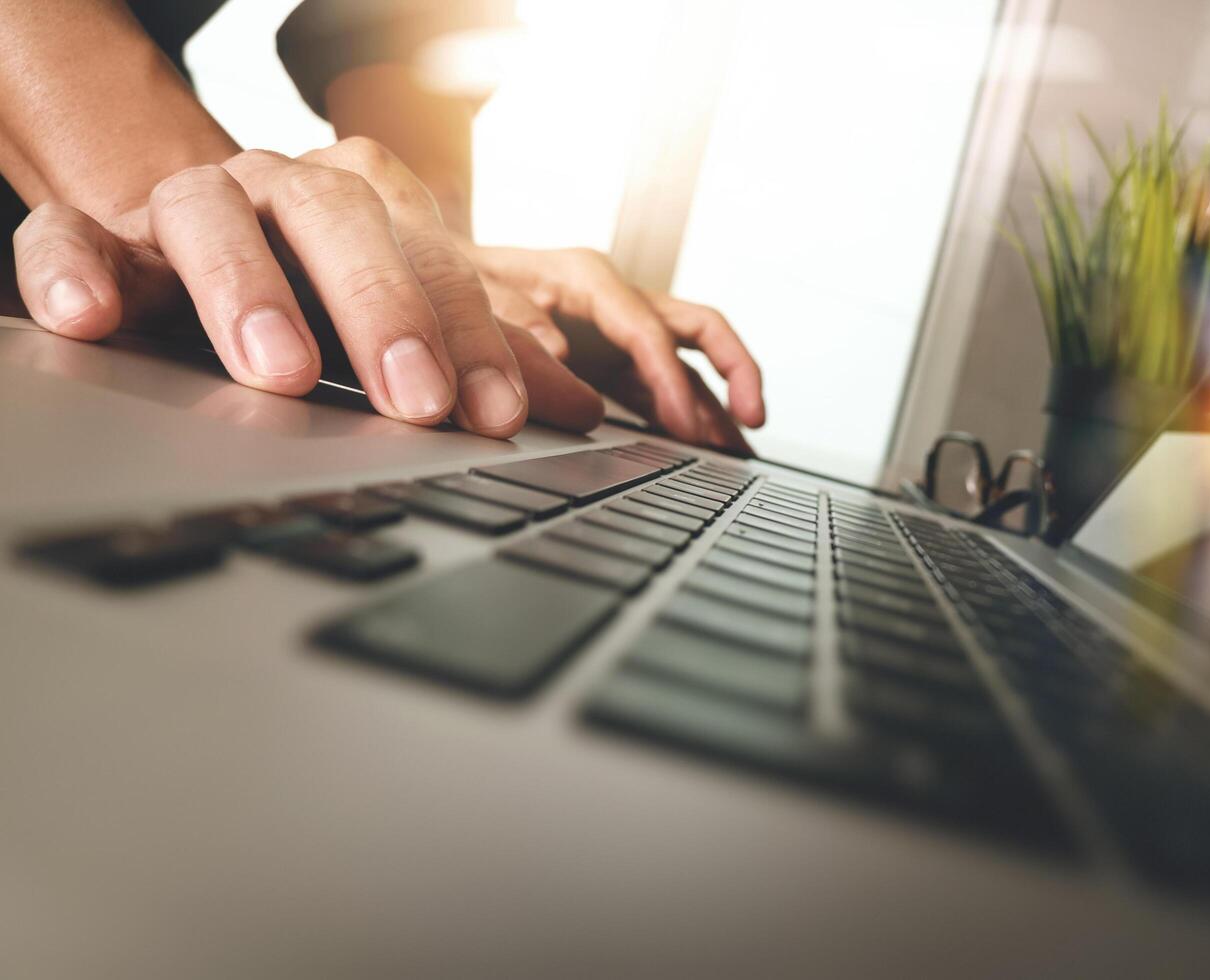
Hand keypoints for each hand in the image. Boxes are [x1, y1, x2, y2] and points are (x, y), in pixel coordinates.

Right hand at [10, 137, 604, 435]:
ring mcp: (189, 208)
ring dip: (247, 290)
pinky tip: (92, 320)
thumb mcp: (401, 323)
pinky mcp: (98, 240)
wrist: (194, 250)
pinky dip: (73, 270)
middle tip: (416, 400)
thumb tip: (584, 414)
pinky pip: (69, 238)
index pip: (433, 256)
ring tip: (279, 370)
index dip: (472, 332)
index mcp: (368, 206)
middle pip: (336, 219)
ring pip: (212, 217)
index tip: (500, 414)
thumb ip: (480, 359)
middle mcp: (282, 191)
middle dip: (382, 308)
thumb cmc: (314, 294)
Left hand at [458, 242, 764, 451]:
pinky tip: (710, 448)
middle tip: (752, 418)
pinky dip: (693, 414)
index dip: (669, 377)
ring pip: (692, 361)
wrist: (425, 268)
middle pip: (698, 326)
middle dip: (734, 369)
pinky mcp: (612, 360)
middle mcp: (615, 299)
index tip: (681, 424)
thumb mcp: (469, 290)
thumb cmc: (447, 274)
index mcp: (586, 277)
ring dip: (722, 400)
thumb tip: (563, 354)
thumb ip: (512, 319)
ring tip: (742, 450)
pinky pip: (668, 385)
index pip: (646, 327)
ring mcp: (618, 331)